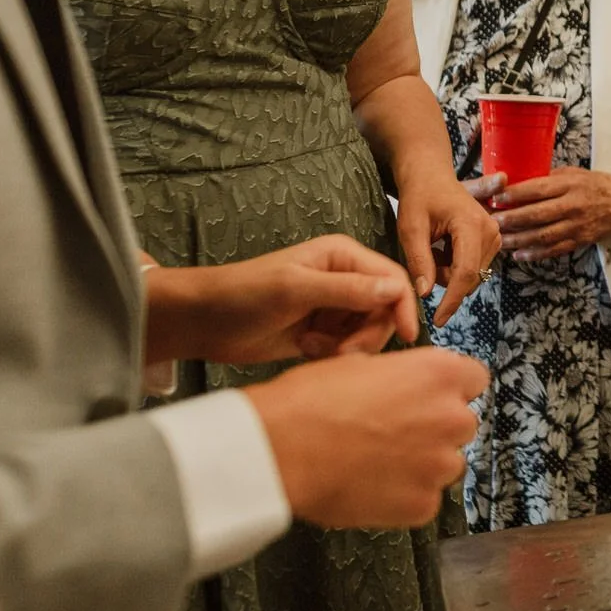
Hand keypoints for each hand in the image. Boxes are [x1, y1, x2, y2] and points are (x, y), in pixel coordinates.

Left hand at [145, 238, 419, 365]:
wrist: (204, 322)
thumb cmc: (244, 293)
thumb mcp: (296, 288)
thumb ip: (348, 290)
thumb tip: (396, 290)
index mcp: (344, 256)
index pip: (393, 280)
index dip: (403, 308)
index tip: (407, 337)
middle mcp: (345, 278)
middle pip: (385, 311)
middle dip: (369, 335)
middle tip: (342, 352)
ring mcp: (334, 307)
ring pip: (369, 332)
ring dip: (349, 347)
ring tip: (315, 347)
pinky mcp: (323, 332)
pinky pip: (348, 347)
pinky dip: (334, 354)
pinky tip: (307, 349)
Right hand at [244, 348, 487, 530]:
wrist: (278, 450)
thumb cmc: (309, 402)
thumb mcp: (359, 364)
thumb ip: (400, 376)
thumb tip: (404, 386)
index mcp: (440, 374)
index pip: (474, 379)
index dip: (450, 389)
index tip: (430, 398)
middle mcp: (452, 418)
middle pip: (460, 425)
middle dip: (434, 429)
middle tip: (392, 435)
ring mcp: (440, 465)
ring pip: (444, 465)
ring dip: (421, 465)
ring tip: (375, 463)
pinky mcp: (422, 505)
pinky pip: (423, 500)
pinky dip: (402, 498)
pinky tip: (369, 487)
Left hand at [397, 171, 497, 326]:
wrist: (432, 177)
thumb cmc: (418, 197)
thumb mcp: (410, 228)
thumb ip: (419, 261)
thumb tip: (425, 294)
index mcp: (471, 225)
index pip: (465, 272)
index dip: (452, 300)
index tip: (438, 321)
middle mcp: (491, 231)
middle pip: (469, 277)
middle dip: (443, 278)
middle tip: (423, 253)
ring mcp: (495, 236)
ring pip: (471, 275)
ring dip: (447, 271)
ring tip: (433, 246)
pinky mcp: (494, 240)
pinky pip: (473, 268)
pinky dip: (454, 265)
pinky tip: (443, 246)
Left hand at [493, 168, 610, 261]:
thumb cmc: (596, 185)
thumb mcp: (574, 174)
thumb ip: (549, 179)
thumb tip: (517, 183)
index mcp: (570, 184)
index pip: (538, 189)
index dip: (515, 195)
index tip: (495, 198)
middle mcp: (573, 205)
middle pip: (537, 214)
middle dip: (512, 219)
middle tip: (492, 222)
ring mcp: (577, 225)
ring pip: (543, 235)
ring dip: (519, 240)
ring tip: (500, 241)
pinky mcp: (580, 241)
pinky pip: (554, 249)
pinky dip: (536, 254)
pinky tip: (519, 254)